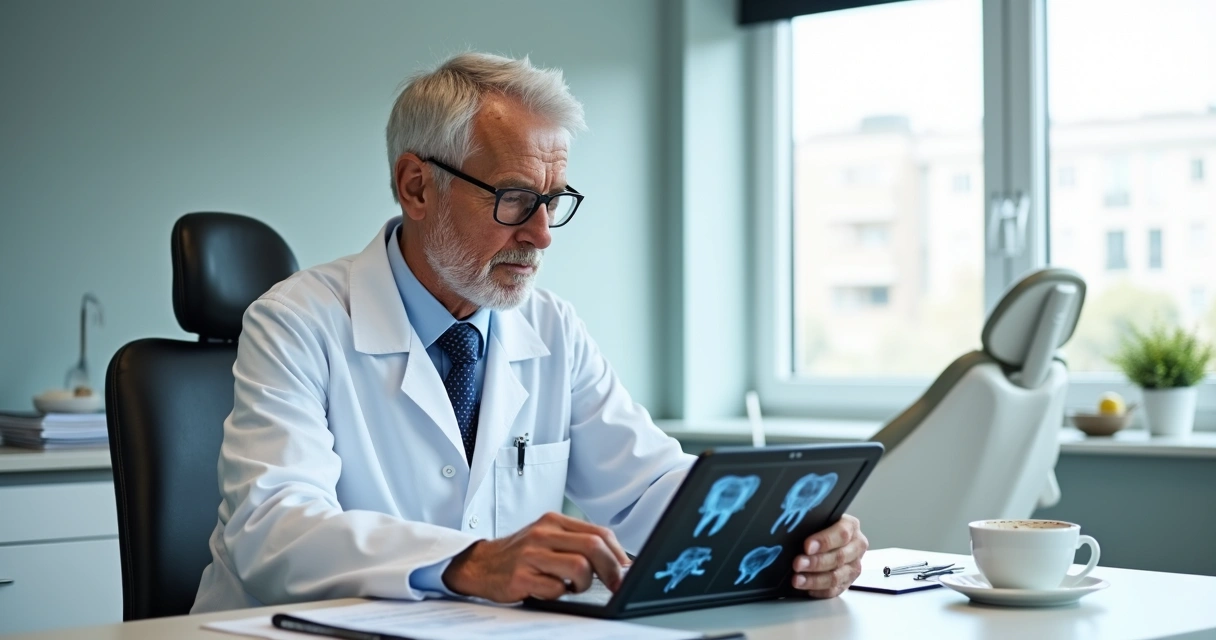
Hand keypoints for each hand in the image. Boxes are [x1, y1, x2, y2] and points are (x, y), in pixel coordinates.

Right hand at [441, 512, 629, 602]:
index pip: (599, 533)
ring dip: (584, 584)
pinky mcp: (521, 576)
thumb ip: (577, 543)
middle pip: (593, 546)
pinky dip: (559, 593)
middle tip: (613, 585)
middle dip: (611, 569)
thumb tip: (617, 562)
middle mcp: (543, 533)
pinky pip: (555, 588)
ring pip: (579, 567)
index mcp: (553, 521)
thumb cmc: (520, 554)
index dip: (618, 554)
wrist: (480, 564)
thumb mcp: (547, 537)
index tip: (626, 571)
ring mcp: (531, 555)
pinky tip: (549, 589)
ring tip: (573, 586)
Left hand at [790, 514, 866, 598]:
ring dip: (815, 580)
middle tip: (797, 564)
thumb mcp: (819, 519)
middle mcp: (857, 546)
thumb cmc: (821, 526)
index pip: (841, 533)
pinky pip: (834, 590)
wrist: (828, 537)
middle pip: (839, 557)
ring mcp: (854, 566)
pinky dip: (819, 590)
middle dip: (816, 562)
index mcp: (851, 526)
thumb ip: (811, 524)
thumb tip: (792, 531)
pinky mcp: (847, 582)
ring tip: (797, 579)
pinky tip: (806, 588)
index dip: (824, 541)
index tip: (807, 546)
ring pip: (837, 576)